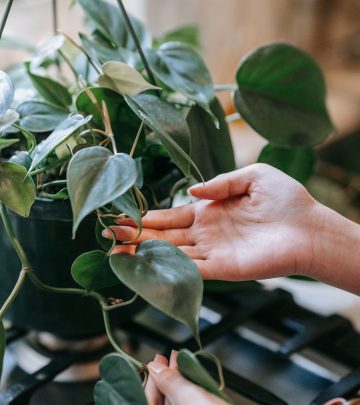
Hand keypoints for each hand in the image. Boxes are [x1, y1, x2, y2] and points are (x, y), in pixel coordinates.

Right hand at [106, 163, 317, 280]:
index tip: (124, 217)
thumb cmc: (284, 199)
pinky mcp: (222, 268)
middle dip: (137, 236)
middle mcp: (206, 233)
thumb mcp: (252, 176)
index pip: (171, 216)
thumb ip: (220, 183)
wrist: (308, 227)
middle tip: (110, 234)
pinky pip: (191, 269)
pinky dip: (168, 269)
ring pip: (171, 254)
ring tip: (117, 251)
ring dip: (145, 253)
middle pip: (164, 236)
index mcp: (209, 212)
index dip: (148, 217)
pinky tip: (146, 267)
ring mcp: (212, 251)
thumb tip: (192, 191)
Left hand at [145, 351, 226, 404]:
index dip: (150, 380)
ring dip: (175, 382)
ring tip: (178, 361)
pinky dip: (186, 391)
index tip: (154, 362)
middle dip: (163, 378)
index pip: (147, 400)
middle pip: (161, 402)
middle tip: (165, 359)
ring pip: (175, 403)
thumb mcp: (188, 396)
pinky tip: (189, 376)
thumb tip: (155, 368)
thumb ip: (169, 381)